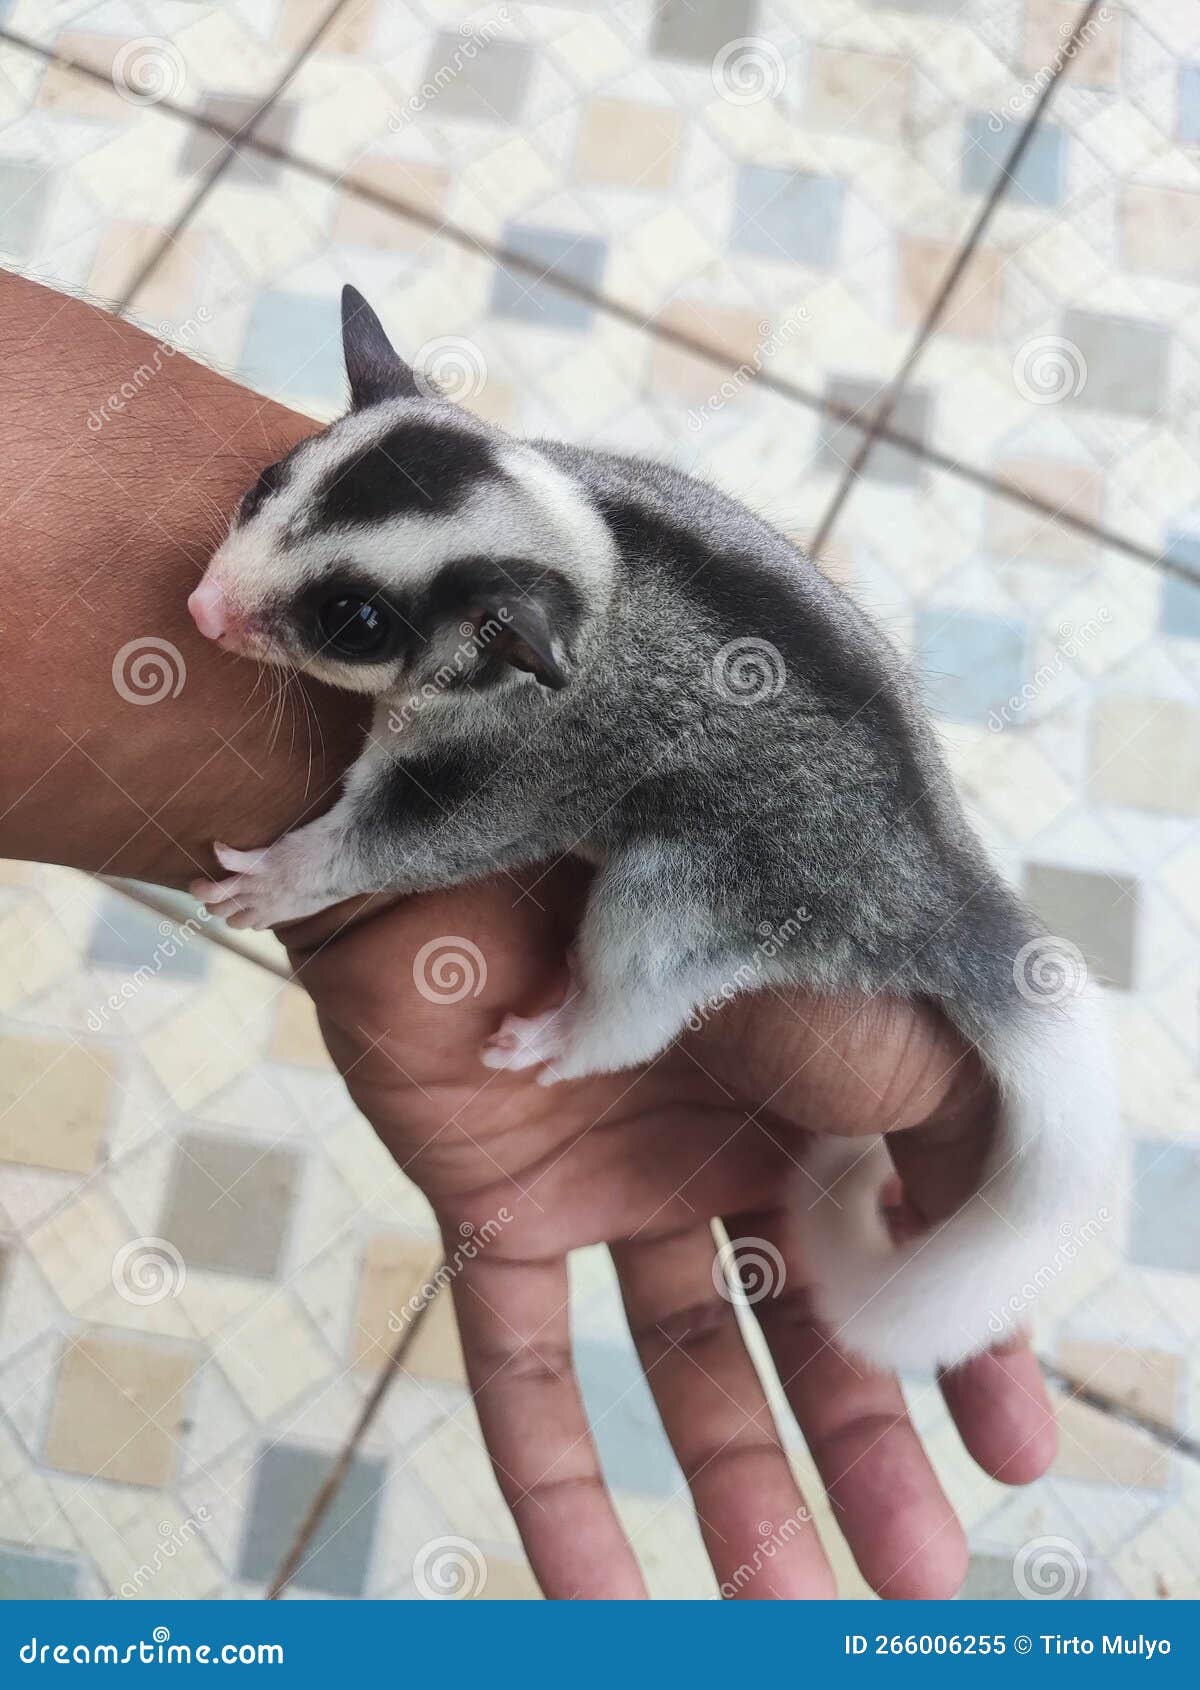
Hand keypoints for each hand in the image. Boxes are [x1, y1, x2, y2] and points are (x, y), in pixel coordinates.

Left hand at [285, 862, 1056, 1600]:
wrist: (524, 814)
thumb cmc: (731, 895)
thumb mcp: (899, 1027)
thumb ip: (960, 1154)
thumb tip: (983, 1294)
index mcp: (825, 1093)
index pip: (910, 1248)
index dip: (966, 1356)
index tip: (1012, 1459)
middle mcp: (723, 1142)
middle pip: (802, 1331)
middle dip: (861, 1456)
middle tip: (914, 1581)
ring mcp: (612, 1176)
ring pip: (682, 1365)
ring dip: (735, 1492)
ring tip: (782, 1613)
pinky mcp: (496, 1202)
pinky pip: (522, 1366)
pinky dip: (556, 1487)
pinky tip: (601, 1603)